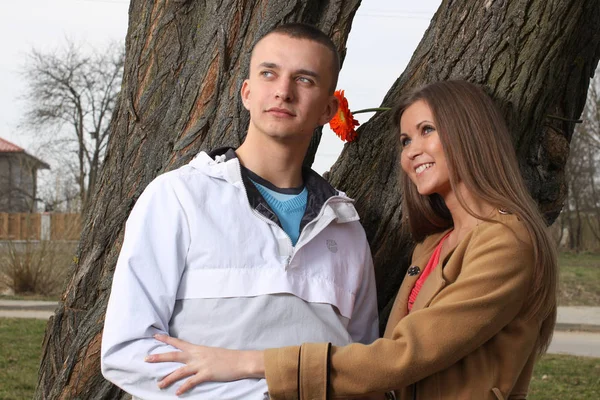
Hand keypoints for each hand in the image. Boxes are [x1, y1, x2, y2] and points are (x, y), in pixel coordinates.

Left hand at [145, 334, 264, 394]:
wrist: (240, 361)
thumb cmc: (227, 357)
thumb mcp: (211, 353)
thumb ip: (200, 355)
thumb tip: (191, 359)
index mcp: (198, 349)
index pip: (178, 342)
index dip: (166, 339)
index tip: (155, 336)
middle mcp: (197, 355)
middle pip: (174, 355)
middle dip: (160, 357)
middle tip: (146, 359)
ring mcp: (201, 365)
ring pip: (180, 371)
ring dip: (168, 378)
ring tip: (159, 384)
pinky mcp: (207, 374)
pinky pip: (192, 382)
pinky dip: (184, 387)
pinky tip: (178, 393)